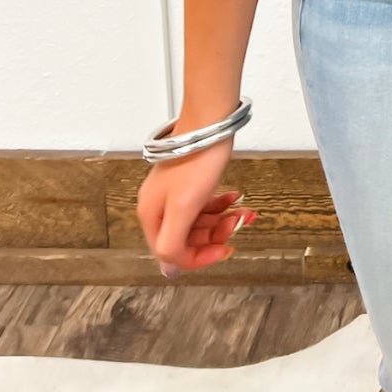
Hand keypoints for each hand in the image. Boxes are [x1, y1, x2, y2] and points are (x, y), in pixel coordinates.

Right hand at [136, 133, 256, 277]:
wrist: (209, 121)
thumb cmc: (196, 159)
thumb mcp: (183, 207)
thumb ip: (172, 243)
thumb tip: (168, 271)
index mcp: (152, 215)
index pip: (172, 253)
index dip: (199, 257)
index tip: (223, 250)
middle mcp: (159, 206)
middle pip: (187, 237)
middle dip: (214, 235)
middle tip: (235, 224)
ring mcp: (173, 192)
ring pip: (198, 221)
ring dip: (221, 220)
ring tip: (240, 212)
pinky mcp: (188, 181)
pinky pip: (203, 203)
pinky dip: (220, 204)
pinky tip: (234, 198)